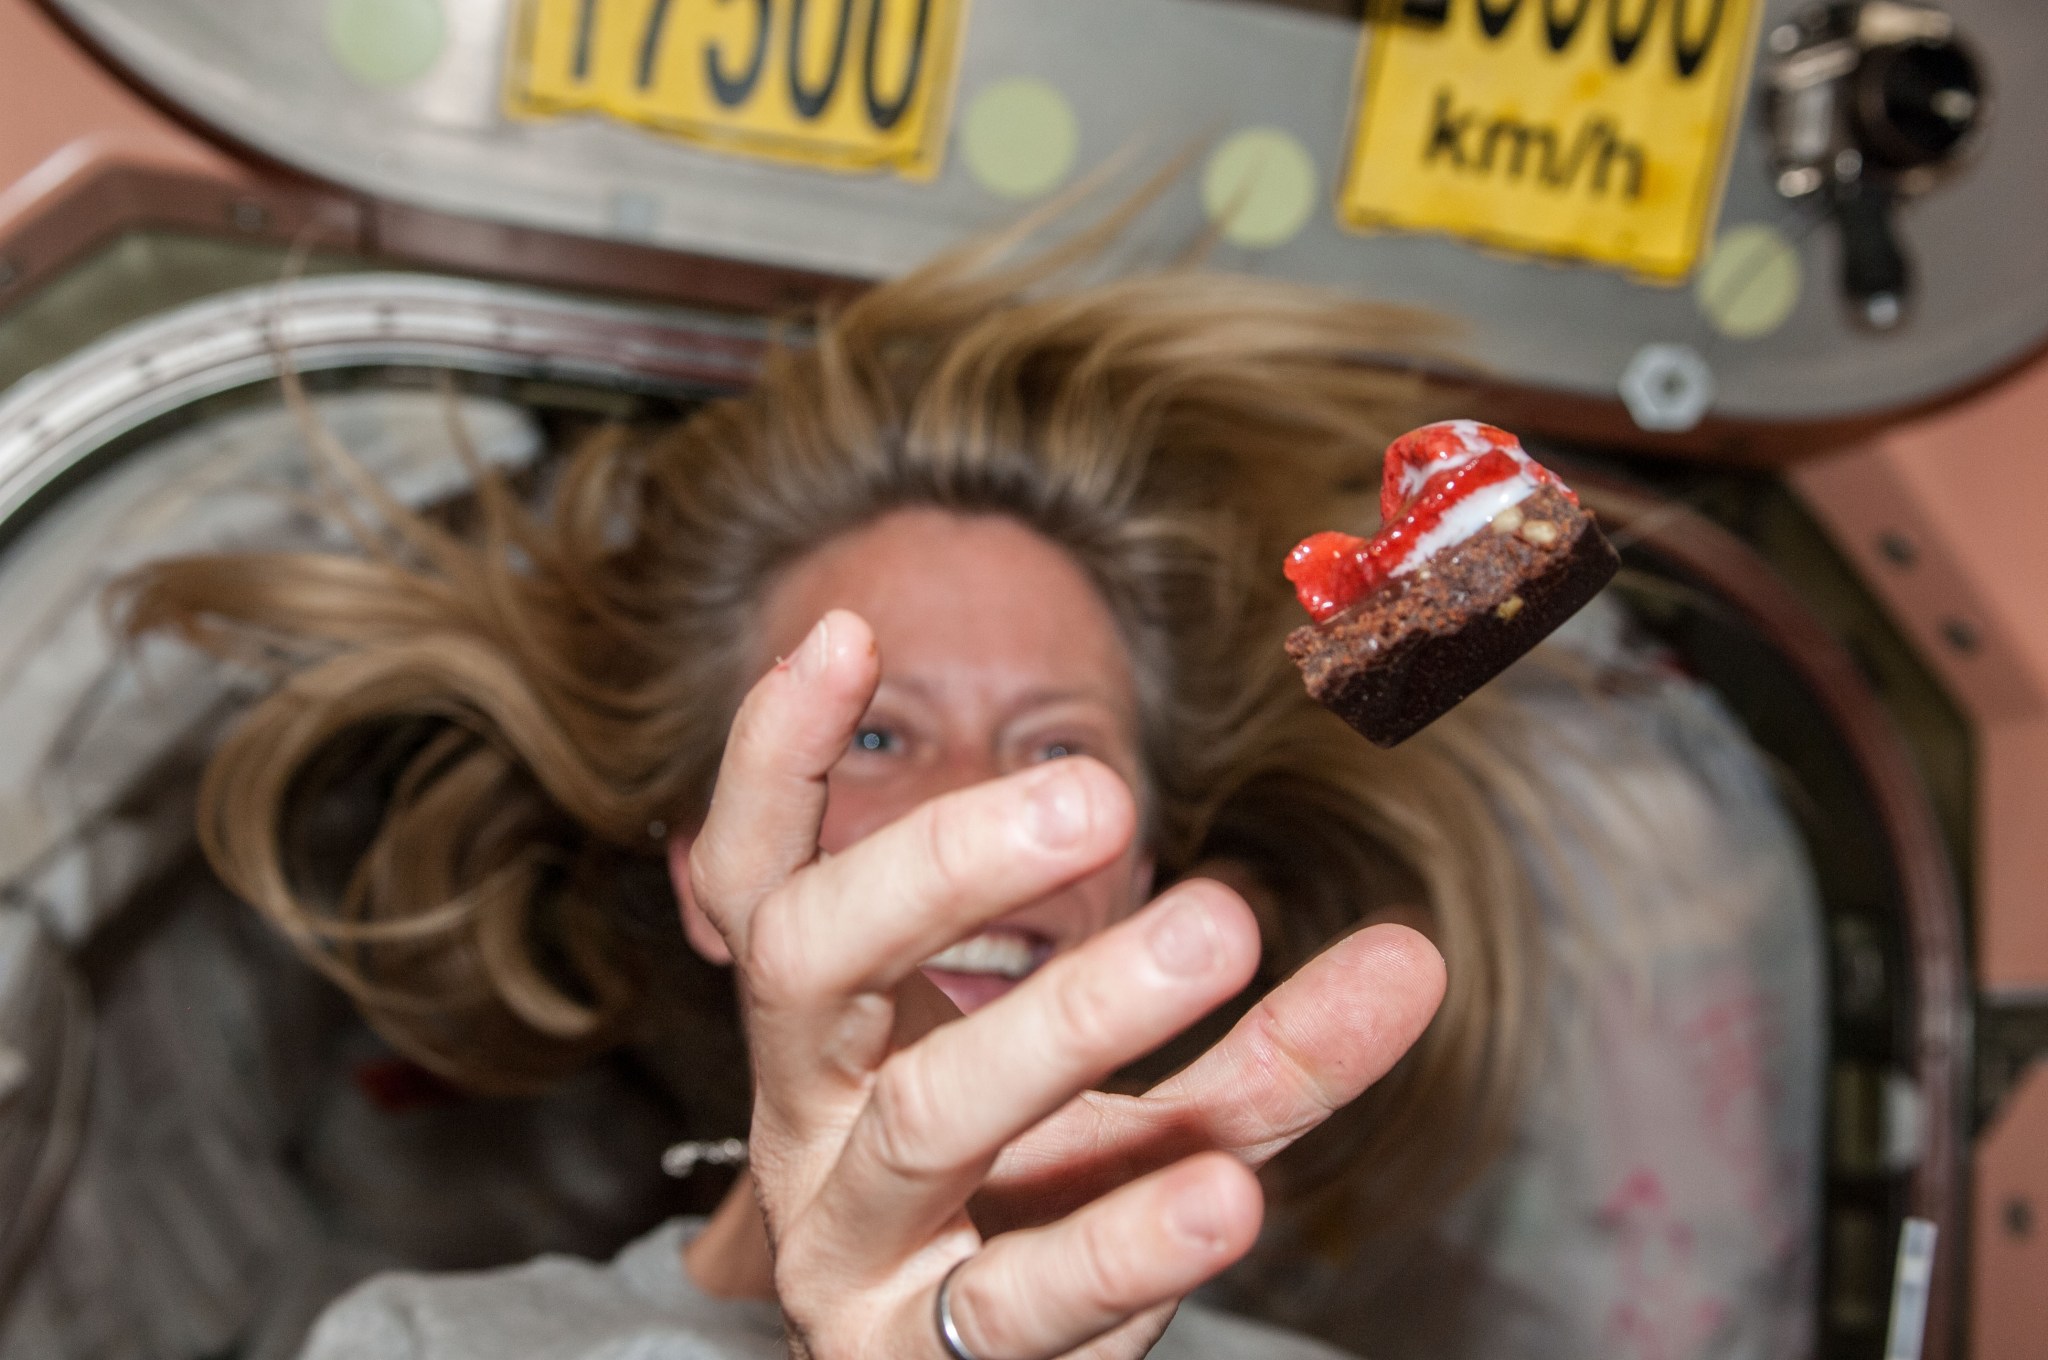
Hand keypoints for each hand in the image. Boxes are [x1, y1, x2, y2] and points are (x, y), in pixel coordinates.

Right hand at [684, 609, 1442, 1358]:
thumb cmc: (1040, 1218)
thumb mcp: (1135, 1107)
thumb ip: (1252, 1033)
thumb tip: (1420, 952)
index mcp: (827, 1035)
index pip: (761, 876)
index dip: (774, 760)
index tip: (851, 630)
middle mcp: (808, 1125)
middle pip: (808, 960)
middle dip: (939, 862)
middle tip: (1098, 796)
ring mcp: (851, 1249)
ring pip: (928, 1119)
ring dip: (1072, 1015)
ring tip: (1220, 929)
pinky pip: (1024, 1298)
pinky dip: (1131, 1243)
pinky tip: (1232, 1189)